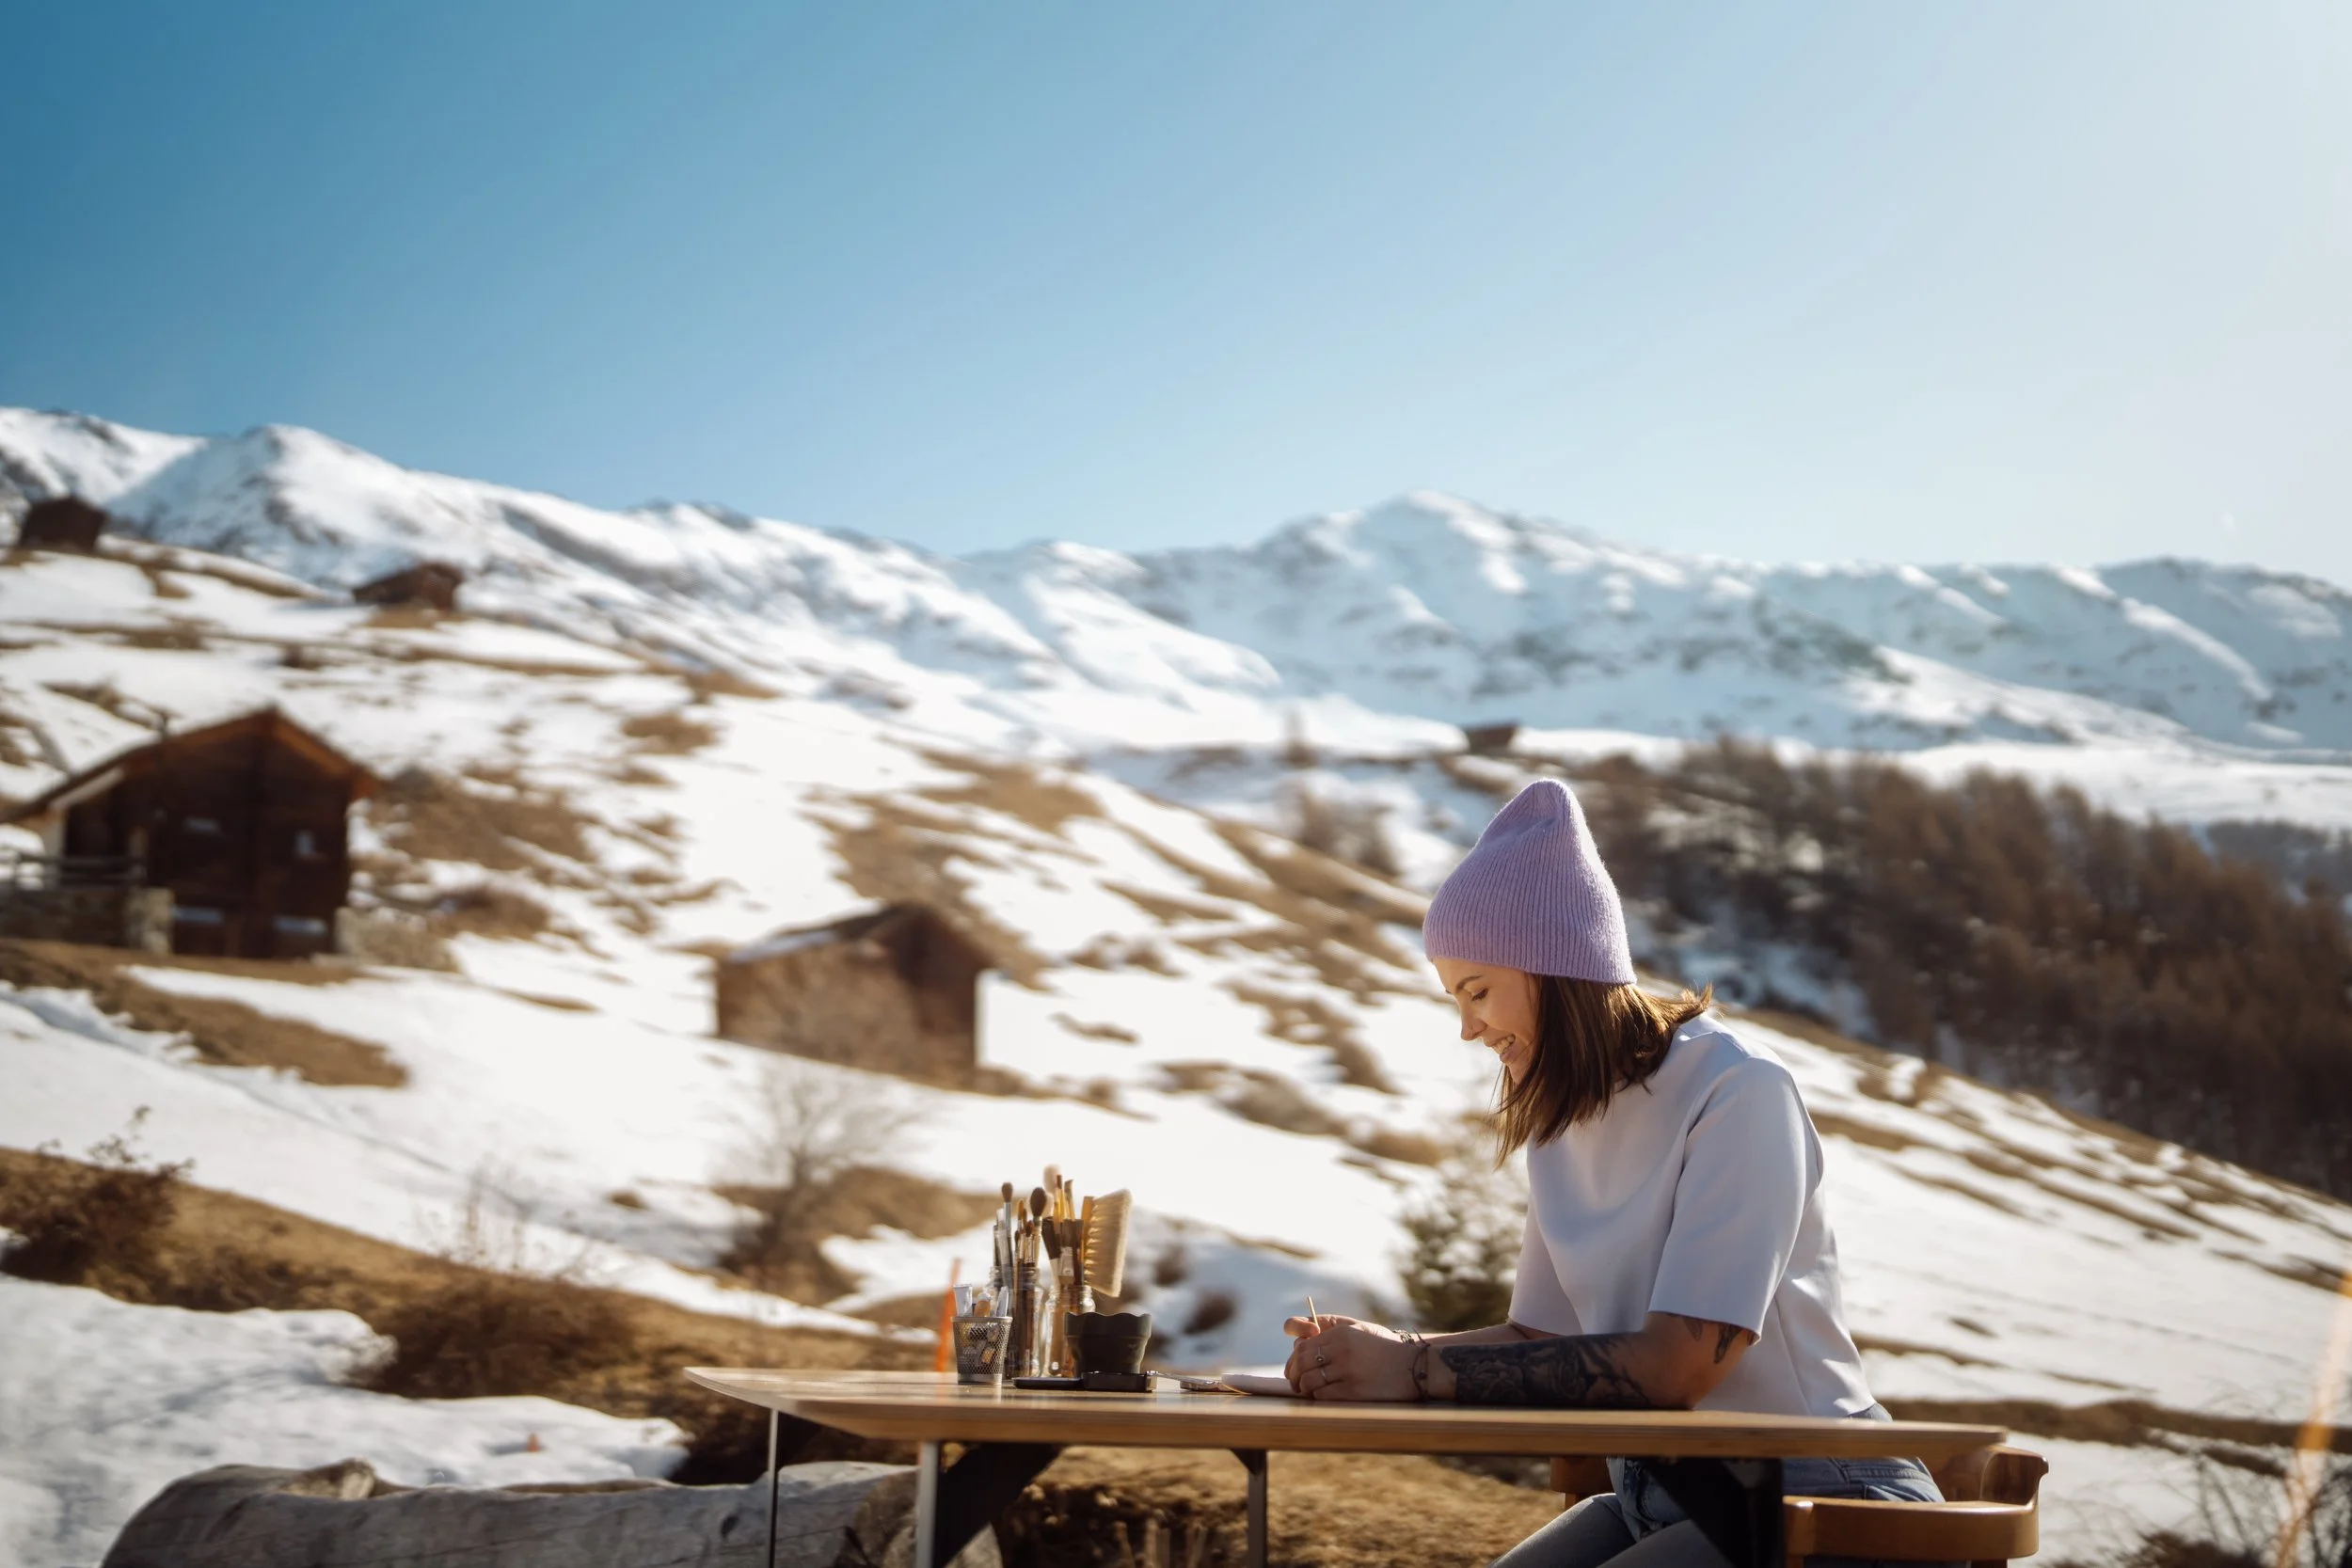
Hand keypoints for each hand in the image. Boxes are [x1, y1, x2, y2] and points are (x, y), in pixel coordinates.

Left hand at [1283, 1319, 1418, 1401]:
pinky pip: (1322, 1396)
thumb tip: (1298, 1344)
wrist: (1413, 1365)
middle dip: (1293, 1375)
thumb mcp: (1358, 1331)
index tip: (1293, 1368)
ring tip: (1307, 1391)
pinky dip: (1317, 1397)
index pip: (1302, 1346)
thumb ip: (1330, 1334)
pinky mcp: (1353, 1391)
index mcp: (1340, 1334)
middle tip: (1295, 1383)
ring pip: (1309, 1381)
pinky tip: (1322, 1396)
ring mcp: (1347, 1371)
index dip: (1293, 1360)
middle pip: (1301, 1363)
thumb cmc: (1383, 1349)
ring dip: (1304, 1388)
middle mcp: (1341, 1350)